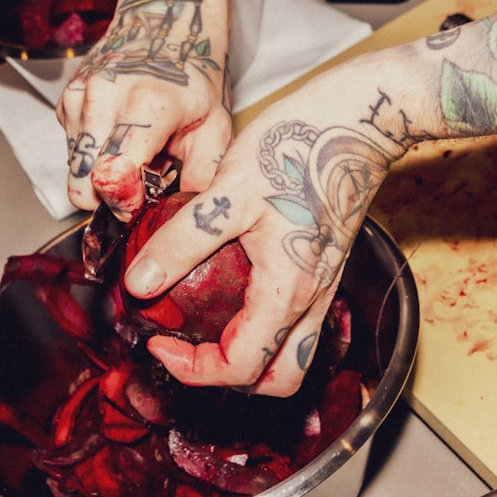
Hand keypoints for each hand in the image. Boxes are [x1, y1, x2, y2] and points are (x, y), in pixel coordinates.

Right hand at [56, 0, 231, 220]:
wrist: (166, 21)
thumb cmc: (194, 75)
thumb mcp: (215, 128)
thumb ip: (200, 177)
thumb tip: (183, 218)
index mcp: (144, 107)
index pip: (111, 177)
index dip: (124, 203)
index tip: (141, 202)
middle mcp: (103, 98)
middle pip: (82, 184)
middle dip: (109, 197)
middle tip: (140, 183)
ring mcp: (78, 97)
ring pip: (74, 171)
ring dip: (102, 175)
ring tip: (135, 151)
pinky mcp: (65, 101)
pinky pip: (73, 151)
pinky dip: (95, 154)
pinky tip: (120, 135)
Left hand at [122, 111, 399, 395]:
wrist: (358, 117)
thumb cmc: (300, 146)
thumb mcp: (225, 193)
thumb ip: (180, 242)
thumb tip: (139, 284)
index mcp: (286, 290)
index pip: (240, 366)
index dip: (192, 367)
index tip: (159, 341)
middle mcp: (312, 299)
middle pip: (276, 379)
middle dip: (227, 376)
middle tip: (186, 347)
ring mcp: (325, 286)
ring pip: (293, 356)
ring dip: (251, 360)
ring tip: (208, 331)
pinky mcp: (326, 268)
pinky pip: (299, 324)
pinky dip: (265, 331)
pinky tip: (234, 295)